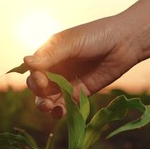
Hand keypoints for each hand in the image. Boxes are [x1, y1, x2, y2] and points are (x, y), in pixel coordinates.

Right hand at [24, 16, 139, 117]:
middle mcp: (56, 69)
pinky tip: (59, 113)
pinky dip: (60, 111)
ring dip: (45, 105)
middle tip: (45, 95)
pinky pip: (65, 106)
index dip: (34, 78)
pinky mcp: (79, 94)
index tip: (42, 80)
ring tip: (49, 107)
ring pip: (49, 98)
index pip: (33, 70)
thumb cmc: (96, 36)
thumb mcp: (72, 43)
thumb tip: (25, 61)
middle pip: (38, 86)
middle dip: (38, 93)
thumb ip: (51, 55)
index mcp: (49, 54)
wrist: (124, 43)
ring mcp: (67, 83)